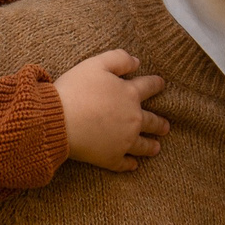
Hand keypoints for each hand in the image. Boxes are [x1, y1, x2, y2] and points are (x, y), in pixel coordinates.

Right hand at [56, 49, 168, 172]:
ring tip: (156, 148)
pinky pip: (124, 163)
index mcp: (130, 94)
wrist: (59, 119)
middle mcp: (132, 119)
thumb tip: (137, 62)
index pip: (148, 87)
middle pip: (151, 120)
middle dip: (160, 123)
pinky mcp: (111, 157)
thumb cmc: (75, 89)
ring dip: (150, 146)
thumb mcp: (96, 64)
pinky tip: (133, 165)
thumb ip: (119, 59)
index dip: (155, 84)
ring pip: (143, 145)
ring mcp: (124, 140)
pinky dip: (130, 164)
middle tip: (165, 127)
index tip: (161, 84)